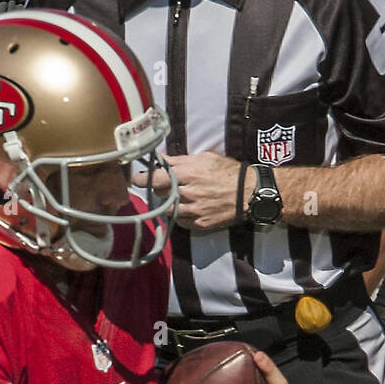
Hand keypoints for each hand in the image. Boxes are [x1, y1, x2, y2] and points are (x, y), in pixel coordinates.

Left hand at [134, 153, 251, 231]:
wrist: (248, 193)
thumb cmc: (227, 172)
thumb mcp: (204, 158)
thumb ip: (179, 161)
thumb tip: (161, 159)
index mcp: (186, 175)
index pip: (154, 179)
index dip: (142, 179)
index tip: (136, 178)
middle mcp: (187, 194)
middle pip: (159, 195)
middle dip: (158, 190)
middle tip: (162, 186)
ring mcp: (193, 211)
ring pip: (168, 211)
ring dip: (168, 204)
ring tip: (176, 197)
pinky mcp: (200, 224)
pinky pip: (181, 222)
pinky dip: (180, 216)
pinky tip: (186, 209)